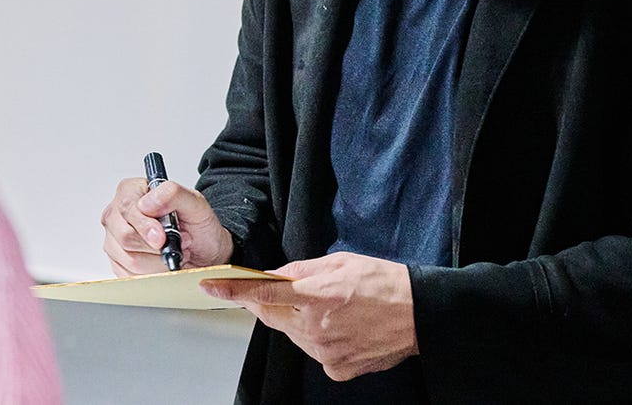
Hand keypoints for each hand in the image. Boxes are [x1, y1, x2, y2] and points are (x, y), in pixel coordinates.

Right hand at [99, 177, 233, 274]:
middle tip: (179, 241)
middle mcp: (118, 215)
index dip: (144, 225)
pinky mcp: (118, 264)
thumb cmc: (197, 225)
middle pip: (126, 237)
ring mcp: (114, 241)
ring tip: (174, 250)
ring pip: (130, 260)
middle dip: (157, 246)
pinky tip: (163, 262)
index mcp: (130, 191)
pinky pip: (131, 275)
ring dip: (158, 261)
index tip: (161, 238)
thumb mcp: (195, 202)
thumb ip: (173, 194)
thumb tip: (147, 203)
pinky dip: (154, 273)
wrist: (204, 250)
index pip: (127, 207)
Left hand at [202, 251, 417, 380]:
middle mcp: (316, 327)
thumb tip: (275, 275)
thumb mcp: (341, 261)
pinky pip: (314, 352)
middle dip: (266, 302)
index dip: (233, 290)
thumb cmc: (384, 282)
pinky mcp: (336, 368)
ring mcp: (325, 352)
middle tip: (274, 291)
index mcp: (317, 295)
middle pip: (273, 316)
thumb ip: (302, 270)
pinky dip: (318, 338)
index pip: (263, 292)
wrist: (419, 314)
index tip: (211, 286)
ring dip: (297, 320)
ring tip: (328, 308)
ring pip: (293, 335)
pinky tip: (340, 327)